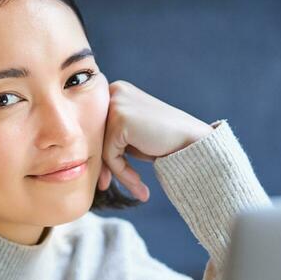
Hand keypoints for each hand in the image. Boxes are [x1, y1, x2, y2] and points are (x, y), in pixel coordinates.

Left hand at [97, 81, 212, 201]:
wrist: (195, 143)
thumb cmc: (166, 142)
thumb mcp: (132, 137)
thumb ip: (109, 139)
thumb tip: (85, 157)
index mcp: (116, 91)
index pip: (96, 127)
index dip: (100, 154)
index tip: (105, 180)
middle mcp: (114, 91)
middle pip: (95, 136)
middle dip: (102, 165)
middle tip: (107, 187)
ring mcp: (116, 103)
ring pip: (101, 147)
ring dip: (116, 172)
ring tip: (137, 188)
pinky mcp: (119, 119)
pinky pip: (109, 155)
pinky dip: (122, 172)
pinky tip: (139, 184)